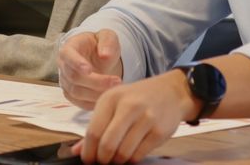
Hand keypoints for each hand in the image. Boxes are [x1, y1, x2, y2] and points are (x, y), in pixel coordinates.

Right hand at [57, 30, 123, 109]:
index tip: (90, 70)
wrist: (97, 56)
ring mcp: (66, 81)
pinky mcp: (71, 93)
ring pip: (76, 92)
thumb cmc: (100, 44)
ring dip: (96, 94)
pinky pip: (78, 102)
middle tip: (116, 81)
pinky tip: (106, 98)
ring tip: (114, 89)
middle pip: (74, 77)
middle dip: (96, 82)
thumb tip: (105, 55)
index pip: (68, 56)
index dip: (77, 63)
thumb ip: (107, 42)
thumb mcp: (107, 36)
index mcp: (69, 48)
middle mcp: (64, 65)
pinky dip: (92, 103)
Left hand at [74, 71, 195, 163]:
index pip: (93, 131)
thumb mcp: (114, 104)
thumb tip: (78, 150)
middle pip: (107, 144)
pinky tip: (131, 153)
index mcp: (111, 98)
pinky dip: (132, 159)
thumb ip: (96, 126)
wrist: (171, 92)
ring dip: (117, 161)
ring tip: (118, 157)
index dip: (89, 151)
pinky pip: (139, 155)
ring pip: (123, 153)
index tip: (88, 160)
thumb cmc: (137, 98)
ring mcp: (146, 118)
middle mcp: (129, 106)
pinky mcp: (159, 131)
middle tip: (103, 162)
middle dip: (103, 159)